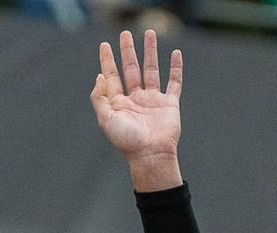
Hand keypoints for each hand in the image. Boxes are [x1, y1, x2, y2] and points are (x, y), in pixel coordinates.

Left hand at [90, 31, 182, 189]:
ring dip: (150, 52)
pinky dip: (176, 68)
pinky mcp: (169, 103)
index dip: (107, 61)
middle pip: (131, 69)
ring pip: (151, 70)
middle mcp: (136, 99)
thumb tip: (99, 76)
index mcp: (119, 104)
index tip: (104, 45)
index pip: (112, 77)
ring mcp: (153, 100)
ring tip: (150, 33)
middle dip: (128, 52)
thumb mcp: (106, 120)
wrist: (150, 154)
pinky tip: (175, 53)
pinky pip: (174, 82)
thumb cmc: (127, 140)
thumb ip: (100, 98)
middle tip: (125, 34)